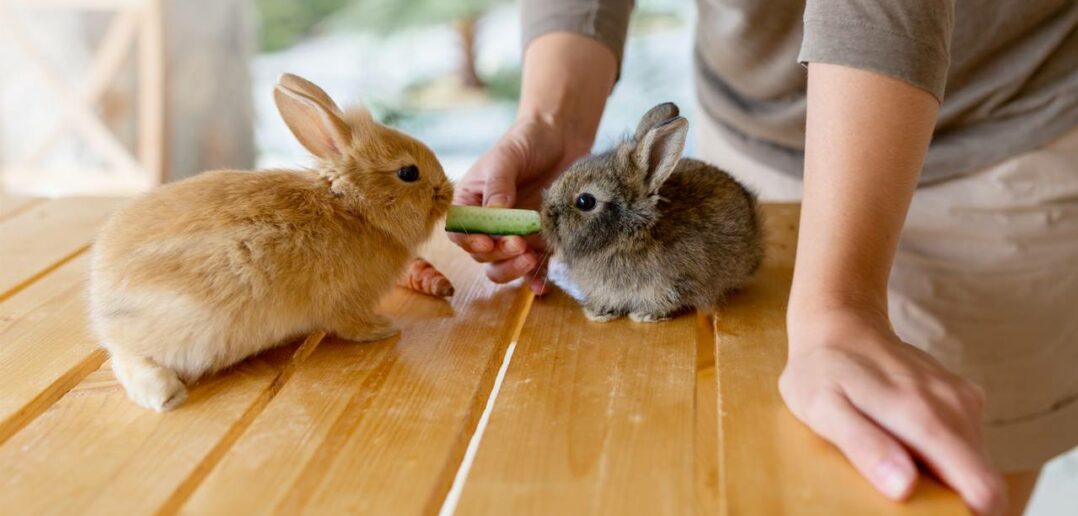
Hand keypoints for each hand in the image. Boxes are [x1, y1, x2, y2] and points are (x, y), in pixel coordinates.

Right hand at [450, 114, 587, 292]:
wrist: (561, 137)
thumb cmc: (525, 142)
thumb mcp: (506, 157)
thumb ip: (498, 185)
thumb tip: (494, 213)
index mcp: (470, 202)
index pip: (460, 231)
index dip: (470, 241)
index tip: (488, 242)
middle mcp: (488, 223)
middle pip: (482, 254)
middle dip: (498, 254)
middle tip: (518, 243)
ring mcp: (512, 234)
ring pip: (502, 266)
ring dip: (512, 269)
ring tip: (530, 258)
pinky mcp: (537, 240)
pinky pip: (532, 267)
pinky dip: (535, 279)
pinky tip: (541, 287)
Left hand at [779, 309, 1005, 514]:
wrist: (839, 323)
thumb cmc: (821, 370)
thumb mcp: (822, 410)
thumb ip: (863, 446)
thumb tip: (904, 488)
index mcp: (925, 418)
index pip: (983, 491)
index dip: (966, 515)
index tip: (925, 514)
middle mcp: (955, 407)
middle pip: (981, 482)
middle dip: (949, 500)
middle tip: (894, 487)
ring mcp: (962, 399)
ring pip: (972, 463)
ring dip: (943, 476)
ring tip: (892, 461)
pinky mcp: (961, 396)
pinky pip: (964, 442)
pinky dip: (940, 454)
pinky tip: (902, 441)